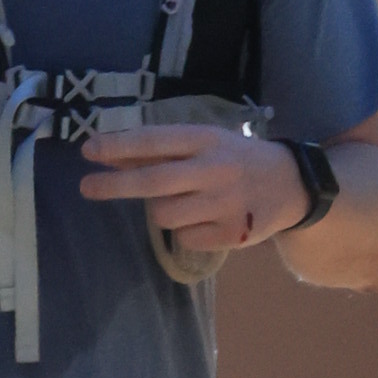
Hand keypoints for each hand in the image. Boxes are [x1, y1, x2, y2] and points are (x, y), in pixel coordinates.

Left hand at [77, 124, 309, 251]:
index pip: (154, 140)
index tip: (87, 151)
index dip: (118, 146)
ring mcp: (225, 203)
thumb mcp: (205, 143)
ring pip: (164, 214)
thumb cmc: (235, 159)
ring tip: (179, 202)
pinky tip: (203, 219)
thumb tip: (108, 152)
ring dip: (158, 210)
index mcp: (207, 139)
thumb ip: (161, 151)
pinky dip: (183, 230)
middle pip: (153, 181)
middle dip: (113, 185)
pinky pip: (184, 237)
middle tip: (86, 187)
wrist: (291, 185)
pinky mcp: (232, 234)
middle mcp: (215, 169)